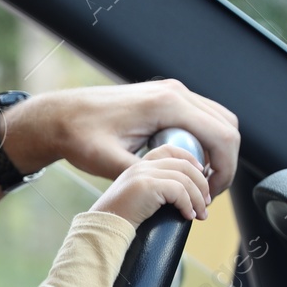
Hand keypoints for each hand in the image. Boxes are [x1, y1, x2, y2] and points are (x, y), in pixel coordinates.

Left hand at [1, 79, 240, 195]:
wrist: (59, 116)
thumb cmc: (79, 137)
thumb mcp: (110, 164)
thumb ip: (145, 176)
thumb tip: (174, 191)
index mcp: (167, 105)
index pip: (222, 136)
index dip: (225, 170)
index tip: (212, 195)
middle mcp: (174, 92)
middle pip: (227, 126)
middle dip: (225, 161)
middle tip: (209, 192)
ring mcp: (170, 92)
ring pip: (217, 119)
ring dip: (217, 150)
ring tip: (200, 180)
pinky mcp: (164, 97)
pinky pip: (200, 116)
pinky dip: (205, 139)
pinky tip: (188, 162)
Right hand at [91, 144, 211, 225]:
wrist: (103, 229)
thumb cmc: (119, 220)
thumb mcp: (137, 198)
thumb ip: (153, 190)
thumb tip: (181, 196)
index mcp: (138, 165)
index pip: (170, 150)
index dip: (191, 160)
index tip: (201, 177)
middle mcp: (141, 166)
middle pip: (184, 165)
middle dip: (201, 184)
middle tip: (206, 203)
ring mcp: (143, 174)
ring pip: (185, 179)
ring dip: (198, 198)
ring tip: (201, 214)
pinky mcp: (147, 186)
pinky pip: (179, 191)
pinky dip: (189, 204)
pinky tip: (188, 216)